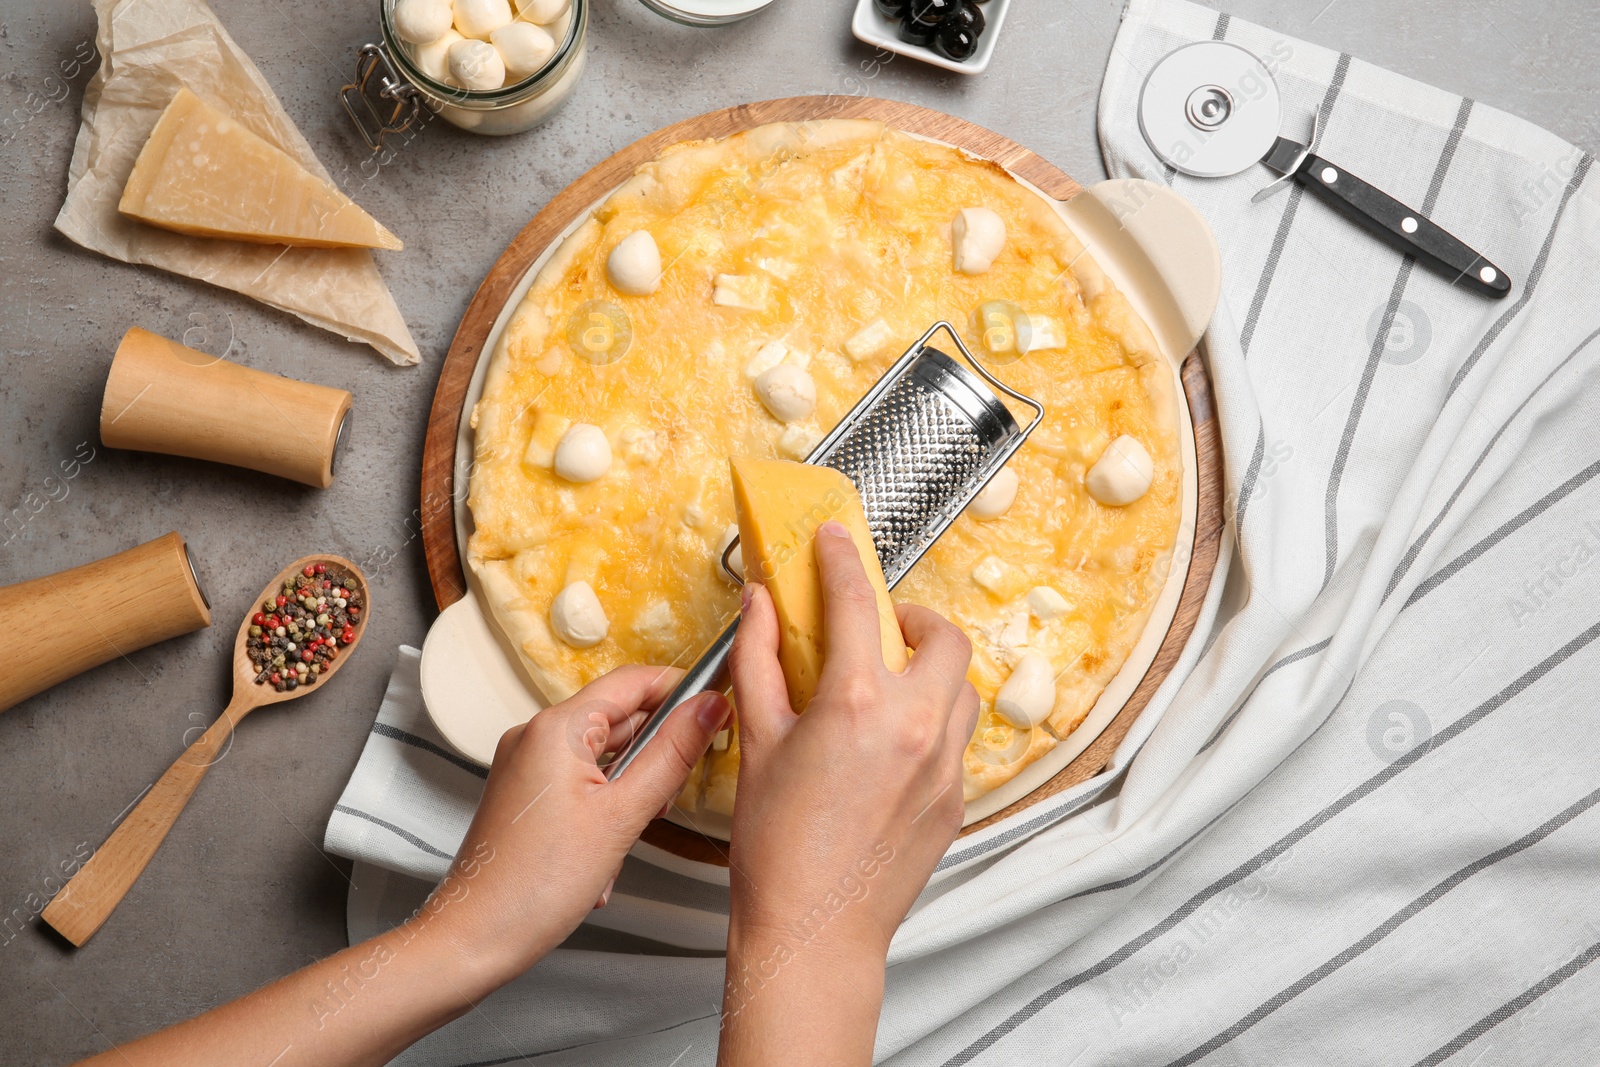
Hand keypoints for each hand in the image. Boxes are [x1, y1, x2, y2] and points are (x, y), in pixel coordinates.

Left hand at [423, 665, 729, 988]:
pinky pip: (582, 783)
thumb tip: (709, 708)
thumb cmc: (534, 886)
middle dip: (655, 756)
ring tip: (628, 835)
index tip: (715, 710)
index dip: (681, 691)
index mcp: (557, 727)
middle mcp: (535, 736)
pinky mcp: (526, 794)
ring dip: (631, 792)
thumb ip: (672, 755)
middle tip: (672, 793)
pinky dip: (605, 810)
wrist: (474, 938)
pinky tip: (604, 853)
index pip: (635, 681)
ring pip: (605, 756)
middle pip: (621, 719)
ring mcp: (527, 765)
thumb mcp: (623, 816)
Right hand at [720, 521, 977, 1064]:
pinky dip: (934, 718)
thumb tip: (761, 606)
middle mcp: (915, 724)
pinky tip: (893, 740)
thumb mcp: (757, 741)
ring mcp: (945, 764)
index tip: (834, 540)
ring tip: (889, 681)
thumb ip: (759, 662)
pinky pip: (959, 736)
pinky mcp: (957, 798)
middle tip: (879, 625)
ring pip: (963, 686)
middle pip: (943, 635)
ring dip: (932, 668)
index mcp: (857, 702)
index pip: (856, 601)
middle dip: (914, 617)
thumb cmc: (777, 849)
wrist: (815, 932)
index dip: (841, 559)